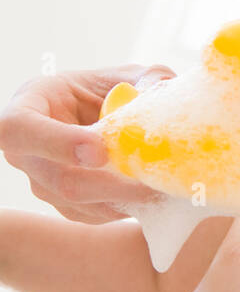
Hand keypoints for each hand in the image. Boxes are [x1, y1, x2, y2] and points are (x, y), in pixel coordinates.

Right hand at [0, 64, 174, 222]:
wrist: (108, 117)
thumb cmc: (110, 89)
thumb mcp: (127, 76)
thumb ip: (148, 79)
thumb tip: (166, 93)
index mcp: (29, 106)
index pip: (21, 128)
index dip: (58, 143)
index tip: (100, 152)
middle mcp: (26, 150)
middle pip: (57, 179)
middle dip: (108, 185)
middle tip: (149, 184)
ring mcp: (42, 181)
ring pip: (77, 203)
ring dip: (122, 200)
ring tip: (160, 189)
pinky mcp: (65, 204)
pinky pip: (93, 215)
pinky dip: (125, 208)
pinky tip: (151, 196)